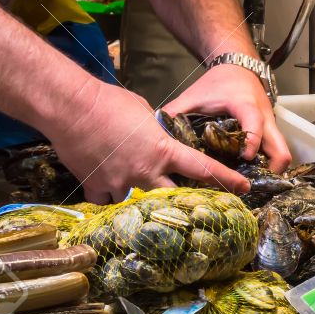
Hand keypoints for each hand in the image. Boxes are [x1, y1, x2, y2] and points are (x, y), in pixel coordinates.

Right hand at [55, 80, 249, 203]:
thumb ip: (158, 134)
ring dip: (144, 205)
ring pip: (140, 206)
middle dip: (186, 205)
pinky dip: (109, 201)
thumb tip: (161, 140)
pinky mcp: (97, 187)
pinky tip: (109, 196)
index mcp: (163, 151)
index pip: (203, 168)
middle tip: (195, 210)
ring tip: (146, 206)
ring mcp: (121, 183)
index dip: (226, 179)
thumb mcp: (145, 115)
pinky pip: (107, 203)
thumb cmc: (109, 102)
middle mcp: (146, 172)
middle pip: (176, 199)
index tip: (244, 187)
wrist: (70, 106)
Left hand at [163, 63, 291, 172]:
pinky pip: (276, 151)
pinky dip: (268, 163)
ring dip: (270, 169)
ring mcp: (271, 126)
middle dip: (271, 170)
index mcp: (245, 106)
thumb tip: (155, 132)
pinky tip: (250, 171)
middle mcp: (264, 118)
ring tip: (250, 181)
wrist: (237, 67)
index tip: (244, 157)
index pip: (255, 124)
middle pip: (281, 150)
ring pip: (282, 154)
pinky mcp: (271, 130)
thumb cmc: (217, 82)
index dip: (252, 142)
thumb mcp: (194, 96)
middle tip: (251, 182)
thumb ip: (175, 112)